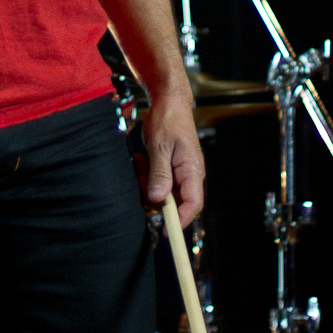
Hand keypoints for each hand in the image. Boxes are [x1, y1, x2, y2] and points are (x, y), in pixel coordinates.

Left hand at [139, 86, 204, 227]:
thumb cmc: (168, 120)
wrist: (169, 101)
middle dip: (154, 195)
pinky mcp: (170, 168)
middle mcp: (189, 174)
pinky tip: (141, 159)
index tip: (165, 231)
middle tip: (140, 174)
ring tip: (140, 160)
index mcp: (192, 170)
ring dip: (147, 182)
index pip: (193, 204)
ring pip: (163, 192)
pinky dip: (147, 175)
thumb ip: (160, 174)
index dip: (180, 221)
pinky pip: (158, 181)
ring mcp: (180, 172)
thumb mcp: (160, 146)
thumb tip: (158, 200)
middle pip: (174, 201)